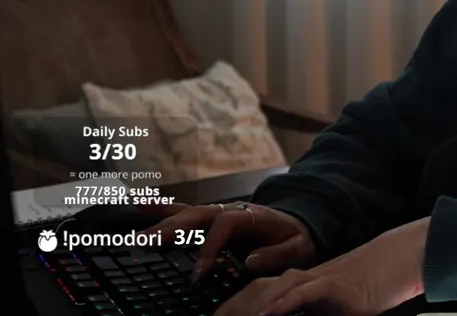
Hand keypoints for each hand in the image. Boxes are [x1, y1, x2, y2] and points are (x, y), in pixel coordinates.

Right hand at [139, 201, 316, 277]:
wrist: (297, 223)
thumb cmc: (296, 237)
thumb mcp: (298, 247)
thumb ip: (277, 254)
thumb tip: (250, 260)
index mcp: (252, 216)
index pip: (226, 225)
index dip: (210, 246)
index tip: (198, 271)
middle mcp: (232, 209)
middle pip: (199, 214)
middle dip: (174, 228)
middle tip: (149, 244)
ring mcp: (220, 211)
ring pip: (188, 213)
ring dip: (162, 223)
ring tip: (138, 235)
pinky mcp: (212, 217)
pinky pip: (186, 211)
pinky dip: (164, 209)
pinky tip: (141, 206)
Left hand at [212, 217, 429, 315]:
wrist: (399, 263)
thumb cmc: (366, 291)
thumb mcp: (329, 307)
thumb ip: (304, 310)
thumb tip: (274, 313)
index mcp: (295, 286)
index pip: (253, 295)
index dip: (231, 309)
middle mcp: (301, 280)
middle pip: (256, 290)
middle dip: (231, 309)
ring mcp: (318, 280)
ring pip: (276, 288)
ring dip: (251, 307)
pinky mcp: (338, 286)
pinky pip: (307, 291)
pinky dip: (287, 301)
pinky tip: (269, 313)